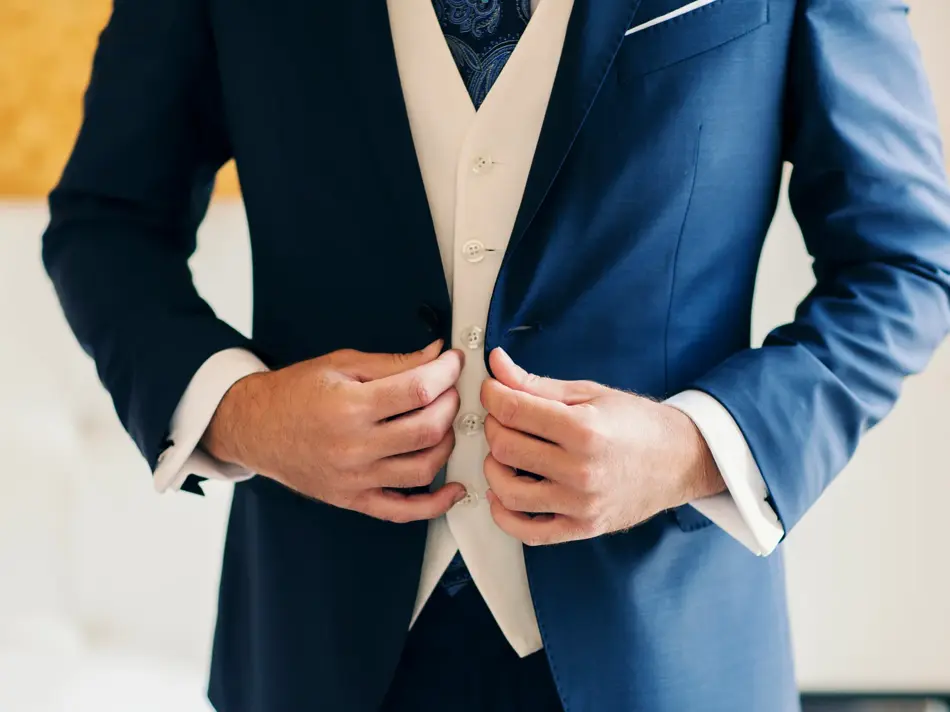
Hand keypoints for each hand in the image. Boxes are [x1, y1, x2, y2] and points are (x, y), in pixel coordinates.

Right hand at [203, 340, 467, 522]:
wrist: (255, 428)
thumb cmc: (294, 393)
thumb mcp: (341, 364)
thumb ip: (393, 362)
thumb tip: (436, 355)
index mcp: (349, 406)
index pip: (417, 390)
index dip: (446, 372)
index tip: (454, 363)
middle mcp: (354, 446)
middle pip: (427, 430)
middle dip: (450, 405)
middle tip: (449, 390)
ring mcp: (355, 478)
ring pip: (423, 469)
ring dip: (447, 444)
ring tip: (444, 424)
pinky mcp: (354, 500)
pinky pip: (402, 511)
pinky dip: (435, 504)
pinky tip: (453, 489)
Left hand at [479, 348, 724, 545]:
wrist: (681, 460)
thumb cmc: (638, 424)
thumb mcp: (589, 394)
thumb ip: (537, 384)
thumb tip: (497, 365)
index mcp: (583, 429)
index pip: (512, 410)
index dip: (492, 395)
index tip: (492, 390)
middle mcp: (581, 469)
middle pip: (505, 448)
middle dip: (494, 426)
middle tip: (504, 418)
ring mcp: (581, 503)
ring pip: (508, 490)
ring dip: (494, 468)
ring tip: (505, 454)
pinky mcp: (582, 527)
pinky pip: (529, 531)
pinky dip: (505, 514)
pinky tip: (504, 494)